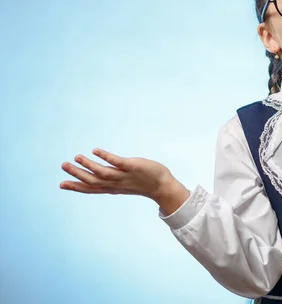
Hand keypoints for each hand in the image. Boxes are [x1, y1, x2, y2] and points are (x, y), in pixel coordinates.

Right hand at [60, 148, 180, 202]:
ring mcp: (124, 176)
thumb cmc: (144, 183)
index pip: (92, 189)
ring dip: (88, 165)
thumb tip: (101, 174)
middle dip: (77, 174)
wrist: (163, 186)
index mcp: (113, 187)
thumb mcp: (124, 183)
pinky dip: (106, 157)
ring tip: (76, 157)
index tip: (61, 184)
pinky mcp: (133, 167)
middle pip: (93, 181)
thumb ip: (112, 178)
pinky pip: (118, 162)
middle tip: (63, 165)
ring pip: (103, 173)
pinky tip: (95, 151)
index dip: (76, 187)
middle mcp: (116, 183)